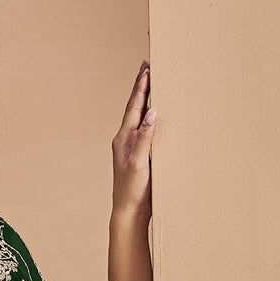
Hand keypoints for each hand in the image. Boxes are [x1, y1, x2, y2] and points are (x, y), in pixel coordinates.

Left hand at [111, 59, 154, 225]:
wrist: (129, 213)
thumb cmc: (132, 191)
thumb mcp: (139, 164)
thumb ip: (144, 138)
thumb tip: (151, 112)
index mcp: (123, 138)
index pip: (134, 106)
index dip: (141, 86)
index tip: (147, 67)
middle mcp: (126, 140)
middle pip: (135, 107)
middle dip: (142, 87)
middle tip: (148, 67)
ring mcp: (132, 147)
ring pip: (140, 117)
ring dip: (146, 100)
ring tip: (152, 83)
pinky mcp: (139, 156)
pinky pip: (145, 130)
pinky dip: (150, 118)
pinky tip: (156, 115)